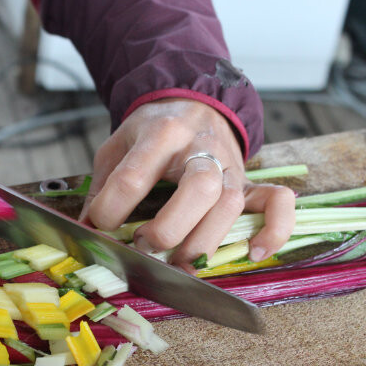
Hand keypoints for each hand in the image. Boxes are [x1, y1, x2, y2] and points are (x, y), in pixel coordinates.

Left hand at [81, 98, 294, 271]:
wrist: (192, 102)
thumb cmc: (150, 133)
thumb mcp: (116, 147)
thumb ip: (103, 188)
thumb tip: (88, 232)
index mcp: (160, 132)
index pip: (134, 175)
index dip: (111, 210)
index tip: (100, 229)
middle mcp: (201, 146)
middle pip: (199, 189)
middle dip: (169, 229)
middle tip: (145, 246)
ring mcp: (231, 165)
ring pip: (231, 203)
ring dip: (204, 241)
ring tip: (178, 263)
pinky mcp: (250, 181)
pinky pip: (278, 203)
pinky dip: (274, 231)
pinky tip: (252, 253)